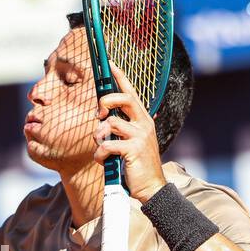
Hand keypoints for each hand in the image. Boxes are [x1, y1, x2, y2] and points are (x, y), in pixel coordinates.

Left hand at [93, 64, 166, 203]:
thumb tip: (101, 121)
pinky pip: (108, 144)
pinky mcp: (134, 149)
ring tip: (100, 147)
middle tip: (99, 114)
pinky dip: (100, 154)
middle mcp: (144, 124)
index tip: (110, 63)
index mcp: (143, 120)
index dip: (120, 77)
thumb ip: (120, 129)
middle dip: (106, 101)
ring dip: (98, 136)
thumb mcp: (131, 142)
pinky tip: (102, 160)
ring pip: (110, 124)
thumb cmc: (138, 165)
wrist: (151, 187)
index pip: (131, 93)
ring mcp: (140, 136)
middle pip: (123, 99)